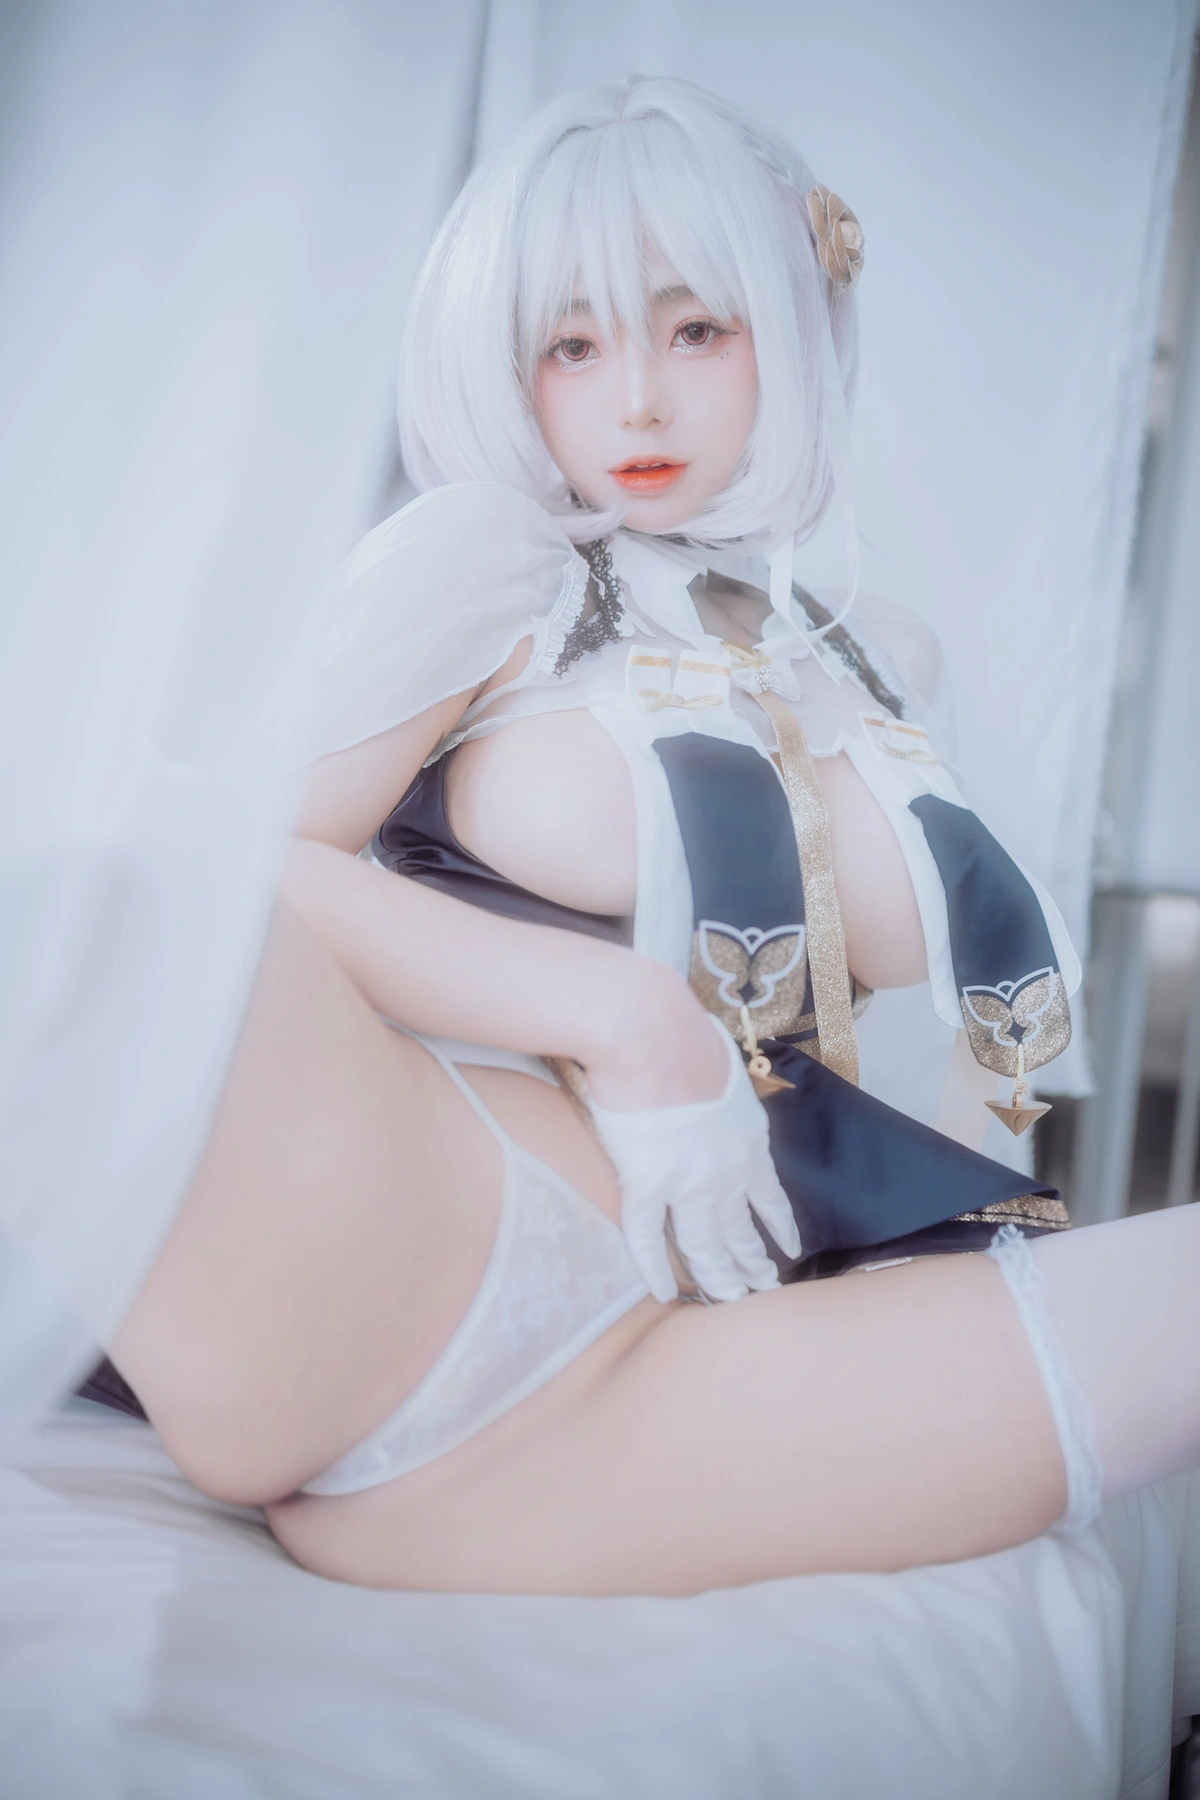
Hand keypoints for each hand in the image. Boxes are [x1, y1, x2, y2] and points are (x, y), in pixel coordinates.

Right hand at [587, 1017, 801, 1302]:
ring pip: (704, 1245)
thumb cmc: (686, 1035)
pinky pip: (650, 1239)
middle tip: (760, 1291)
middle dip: (752, 1265)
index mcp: (748, 1140)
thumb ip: (725, 1090)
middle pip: (740, 1231)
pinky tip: (662, 1294)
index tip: (789, 1252)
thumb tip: (714, 1080)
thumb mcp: (728, 1066)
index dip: (779, 1227)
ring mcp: (687, 1182)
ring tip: (726, 1302)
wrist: (653, 1033)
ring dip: (717, 1278)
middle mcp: (726, 1170)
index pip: (770, 1196)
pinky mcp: (647, 1183)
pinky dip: (655, 1270)